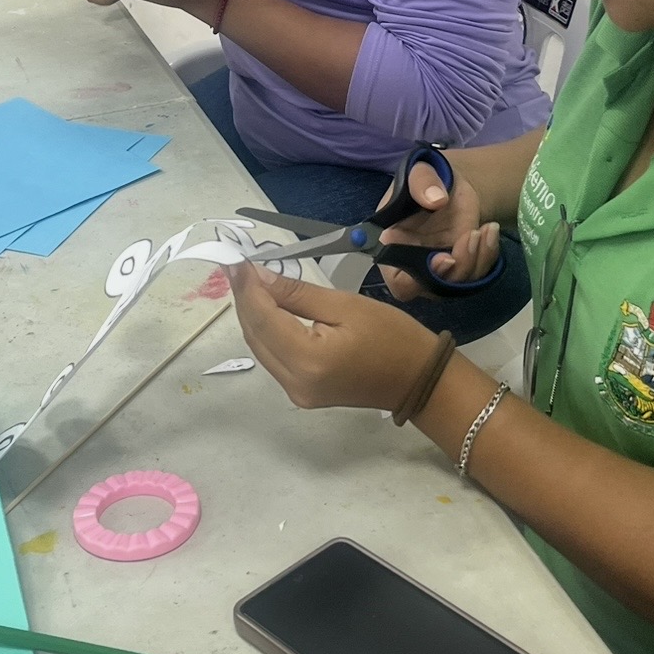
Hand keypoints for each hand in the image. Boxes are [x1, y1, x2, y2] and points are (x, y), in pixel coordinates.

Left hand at [229, 262, 435, 409]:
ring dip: (252, 314)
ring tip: (247, 280)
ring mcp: (296, 393)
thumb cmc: (392, 337)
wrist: (419, 381)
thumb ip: (298, 293)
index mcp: (307, 360)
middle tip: (237, 266)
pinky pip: (273, 357)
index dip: (246, 288)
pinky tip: (266, 307)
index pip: (262, 319)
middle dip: (244, 299)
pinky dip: (266, 331)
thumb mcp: (345, 305)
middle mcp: (294, 383)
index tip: (235, 260)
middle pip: (255, 336)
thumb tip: (260, 277)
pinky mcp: (301, 393)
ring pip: (260, 347)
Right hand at [375, 163, 498, 299]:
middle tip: (472, 237)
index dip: (416, 280)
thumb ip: (422, 183)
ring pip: (460, 282)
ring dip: (477, 259)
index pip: (397, 282)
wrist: (451, 183)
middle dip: (457, 269)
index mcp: (393, 248)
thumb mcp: (420, 172)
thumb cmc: (426, 180)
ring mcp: (441, 268)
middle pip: (434, 288)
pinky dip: (488, 254)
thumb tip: (435, 201)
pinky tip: (491, 229)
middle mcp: (415, 265)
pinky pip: (478, 273)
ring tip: (485, 228)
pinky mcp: (463, 265)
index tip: (443, 258)